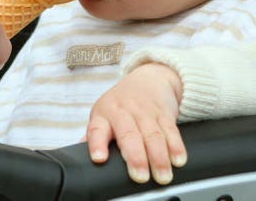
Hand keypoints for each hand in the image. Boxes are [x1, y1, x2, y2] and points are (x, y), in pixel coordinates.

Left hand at [86, 63, 186, 184]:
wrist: (149, 78)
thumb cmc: (121, 103)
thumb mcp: (103, 115)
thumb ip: (94, 137)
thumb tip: (77, 159)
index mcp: (104, 114)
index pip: (97, 129)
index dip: (97, 144)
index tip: (99, 158)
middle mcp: (123, 111)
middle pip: (129, 135)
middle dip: (136, 157)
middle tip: (140, 176)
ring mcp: (145, 111)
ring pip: (153, 135)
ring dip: (159, 157)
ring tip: (162, 175)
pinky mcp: (164, 112)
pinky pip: (171, 130)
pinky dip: (176, 146)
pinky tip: (178, 160)